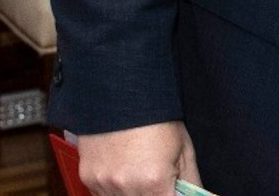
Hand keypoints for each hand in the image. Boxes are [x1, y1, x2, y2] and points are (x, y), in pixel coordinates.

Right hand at [78, 121, 199, 195]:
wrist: (121, 93)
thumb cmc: (157, 118)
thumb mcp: (183, 148)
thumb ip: (190, 181)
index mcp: (154, 181)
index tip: (172, 190)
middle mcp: (126, 187)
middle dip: (154, 194)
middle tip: (158, 181)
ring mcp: (103, 184)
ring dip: (134, 194)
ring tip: (141, 172)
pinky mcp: (88, 178)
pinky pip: (102, 195)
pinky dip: (114, 190)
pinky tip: (124, 171)